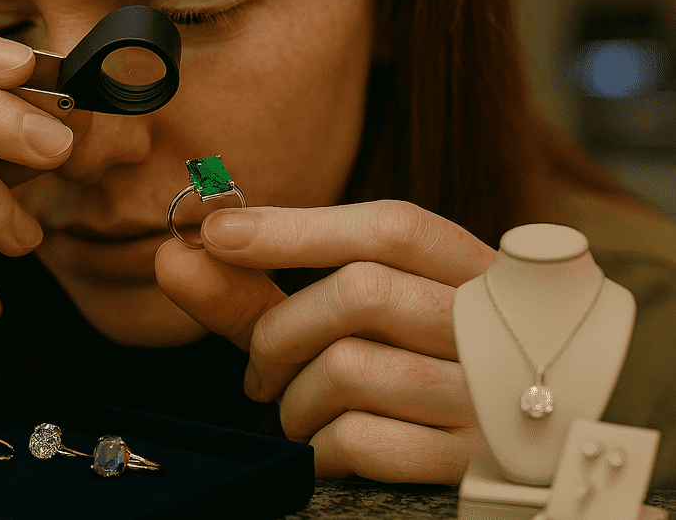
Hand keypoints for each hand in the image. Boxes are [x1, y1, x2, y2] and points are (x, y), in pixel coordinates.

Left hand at [156, 200, 495, 482]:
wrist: (514, 443)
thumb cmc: (403, 366)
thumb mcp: (346, 321)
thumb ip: (262, 289)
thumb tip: (175, 255)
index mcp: (468, 270)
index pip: (390, 227)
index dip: (295, 226)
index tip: (217, 234)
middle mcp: (488, 324)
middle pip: (360, 292)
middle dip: (277, 333)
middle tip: (257, 370)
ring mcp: (487, 395)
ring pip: (348, 369)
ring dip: (291, 400)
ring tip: (295, 411)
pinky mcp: (469, 461)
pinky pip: (360, 440)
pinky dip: (315, 448)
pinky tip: (321, 449)